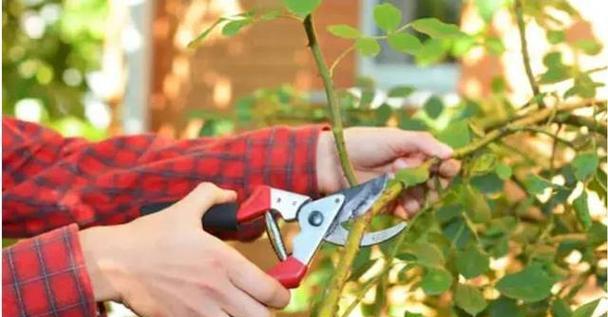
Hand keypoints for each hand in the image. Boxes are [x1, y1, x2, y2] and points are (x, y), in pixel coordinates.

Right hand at [80, 183, 289, 316]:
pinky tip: (219, 315)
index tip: (281, 292)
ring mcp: (199, 311)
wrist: (114, 263)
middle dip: (268, 311)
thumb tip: (230, 195)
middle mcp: (216, 290)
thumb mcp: (183, 210)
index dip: (282, 294)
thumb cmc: (148, 238)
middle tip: (263, 304)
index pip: (268, 289)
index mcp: (222, 262)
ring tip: (241, 310)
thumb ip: (211, 197)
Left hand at [316, 127, 460, 217]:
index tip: (448, 168)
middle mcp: (410, 172)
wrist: (331, 161)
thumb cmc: (362, 143)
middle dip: (432, 183)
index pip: (441, 163)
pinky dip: (407, 211)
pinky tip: (402, 208)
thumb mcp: (395, 137)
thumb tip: (451, 153)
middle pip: (435, 184)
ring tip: (403, 186)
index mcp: (414, 153)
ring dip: (419, 197)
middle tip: (421, 176)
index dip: (447, 167)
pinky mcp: (387, 204)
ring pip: (422, 200)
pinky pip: (405, 212)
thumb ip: (422, 143)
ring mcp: (399, 189)